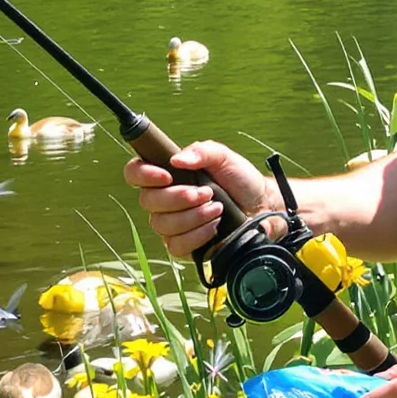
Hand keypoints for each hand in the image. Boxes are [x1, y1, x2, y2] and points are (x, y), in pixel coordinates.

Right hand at [122, 139, 277, 257]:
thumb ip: (201, 151)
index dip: (143, 174)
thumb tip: (177, 160)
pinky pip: (176, 246)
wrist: (261, 206)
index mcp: (167, 175)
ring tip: (217, 208)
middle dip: (179, 198)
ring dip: (193, 216)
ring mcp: (172, 225)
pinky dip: (197, 235)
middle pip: (148, 202)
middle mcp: (164, 201)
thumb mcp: (223, 156)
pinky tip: (214, 226)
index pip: (135, 173)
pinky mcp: (184, 246)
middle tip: (206, 193)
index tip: (167, 176)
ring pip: (162, 225)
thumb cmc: (239, 179)